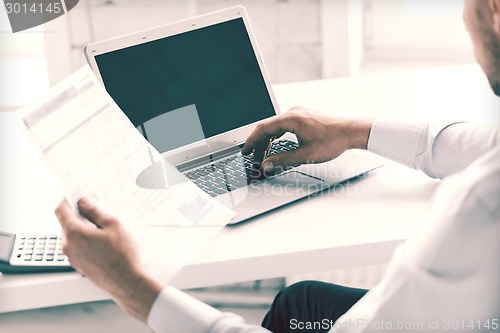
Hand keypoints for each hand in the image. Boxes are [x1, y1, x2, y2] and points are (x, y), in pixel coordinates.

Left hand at [55, 198, 162, 321]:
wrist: (126, 282)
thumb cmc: (122, 255)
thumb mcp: (112, 225)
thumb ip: (95, 211)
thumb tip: (84, 202)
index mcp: (73, 233)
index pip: (60, 210)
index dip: (67, 199)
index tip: (76, 195)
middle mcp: (68, 246)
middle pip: (66, 223)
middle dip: (78, 214)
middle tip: (95, 209)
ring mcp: (72, 257)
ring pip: (72, 235)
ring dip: (83, 227)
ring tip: (103, 227)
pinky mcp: (79, 265)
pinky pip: (77, 246)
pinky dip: (85, 239)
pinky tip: (103, 241)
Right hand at [241, 107, 372, 173]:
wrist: (351, 132)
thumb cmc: (333, 140)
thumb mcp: (305, 155)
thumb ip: (282, 160)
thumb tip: (266, 165)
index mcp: (291, 118)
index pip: (263, 129)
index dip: (251, 141)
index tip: (245, 151)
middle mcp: (293, 113)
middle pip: (267, 127)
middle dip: (258, 144)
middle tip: (253, 158)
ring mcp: (298, 114)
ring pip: (275, 127)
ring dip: (267, 141)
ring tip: (263, 155)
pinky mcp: (303, 118)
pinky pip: (283, 126)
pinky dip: (276, 137)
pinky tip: (275, 146)